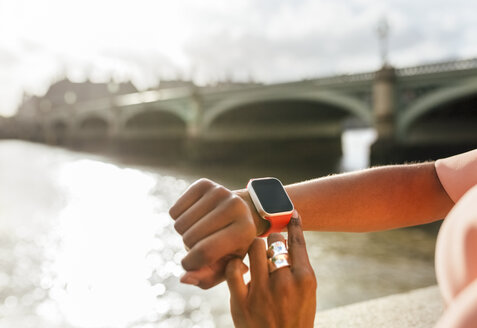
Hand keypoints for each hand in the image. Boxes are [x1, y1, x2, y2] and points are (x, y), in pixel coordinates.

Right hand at [169, 178, 256, 288]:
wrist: (240, 213)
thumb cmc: (231, 245)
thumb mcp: (225, 265)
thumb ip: (206, 278)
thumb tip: (183, 278)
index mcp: (244, 230)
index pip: (205, 252)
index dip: (191, 264)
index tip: (190, 265)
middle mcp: (234, 207)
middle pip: (189, 238)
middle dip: (189, 248)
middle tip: (202, 243)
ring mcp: (219, 192)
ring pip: (179, 225)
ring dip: (184, 234)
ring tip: (200, 231)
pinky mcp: (204, 184)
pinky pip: (174, 211)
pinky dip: (179, 219)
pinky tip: (195, 218)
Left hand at [225, 211, 316, 327]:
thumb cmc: (296, 318)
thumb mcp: (307, 293)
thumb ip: (298, 267)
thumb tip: (285, 239)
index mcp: (305, 279)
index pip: (297, 241)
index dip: (293, 224)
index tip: (291, 212)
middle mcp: (284, 283)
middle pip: (273, 240)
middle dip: (270, 240)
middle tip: (268, 246)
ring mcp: (262, 292)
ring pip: (252, 248)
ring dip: (252, 248)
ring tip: (253, 255)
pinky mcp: (241, 301)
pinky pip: (232, 269)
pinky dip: (234, 264)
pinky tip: (239, 268)